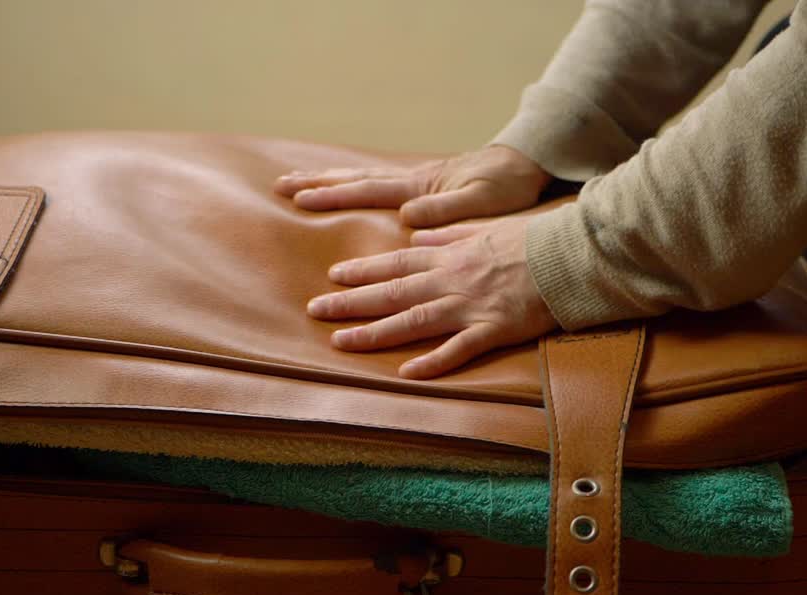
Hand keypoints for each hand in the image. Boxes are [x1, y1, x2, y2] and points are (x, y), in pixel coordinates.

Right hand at [275, 145, 551, 227]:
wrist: (526, 165)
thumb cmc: (507, 185)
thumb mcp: (482, 201)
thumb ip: (446, 209)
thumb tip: (407, 218)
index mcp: (420, 187)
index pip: (367, 191)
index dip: (333, 196)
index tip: (299, 198)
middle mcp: (412, 183)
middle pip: (356, 181)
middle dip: (318, 184)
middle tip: (280, 185)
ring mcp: (417, 184)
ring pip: (364, 181)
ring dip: (330, 183)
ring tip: (299, 184)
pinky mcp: (425, 190)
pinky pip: (380, 188)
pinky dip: (356, 188)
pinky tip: (345, 192)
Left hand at [306, 217, 558, 378]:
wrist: (570, 254)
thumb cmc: (532, 241)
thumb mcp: (485, 228)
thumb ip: (449, 236)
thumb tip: (418, 238)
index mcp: (451, 257)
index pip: (397, 264)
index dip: (363, 270)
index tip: (334, 275)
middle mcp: (452, 281)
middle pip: (393, 293)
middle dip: (351, 302)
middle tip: (316, 311)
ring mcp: (471, 307)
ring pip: (414, 321)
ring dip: (375, 333)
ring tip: (342, 343)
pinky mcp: (494, 330)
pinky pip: (459, 350)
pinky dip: (432, 362)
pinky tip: (407, 373)